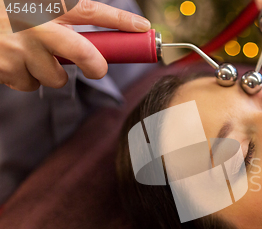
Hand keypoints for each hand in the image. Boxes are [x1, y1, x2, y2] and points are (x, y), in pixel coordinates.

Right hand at [0, 0, 150, 91]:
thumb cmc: (7, 11)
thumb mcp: (34, 4)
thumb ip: (61, 13)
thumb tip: (96, 34)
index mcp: (47, 4)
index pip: (91, 11)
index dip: (120, 20)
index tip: (143, 27)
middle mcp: (36, 25)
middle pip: (83, 54)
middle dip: (96, 66)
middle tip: (97, 69)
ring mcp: (22, 49)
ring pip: (56, 78)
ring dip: (50, 73)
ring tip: (32, 56)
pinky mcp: (7, 69)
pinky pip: (30, 85)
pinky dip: (26, 78)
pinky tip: (14, 62)